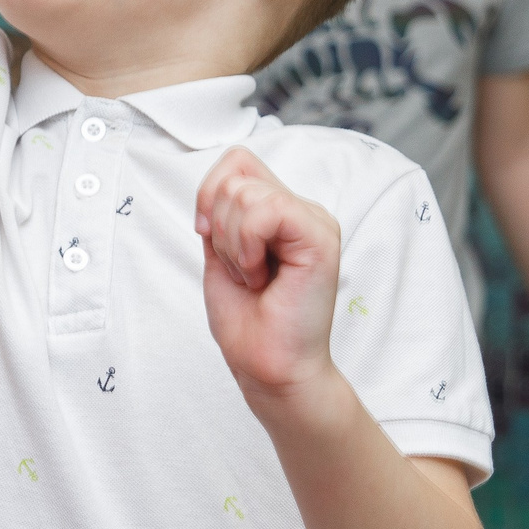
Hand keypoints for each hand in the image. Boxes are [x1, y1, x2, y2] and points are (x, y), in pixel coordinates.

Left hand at [196, 148, 341, 406]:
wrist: (269, 366)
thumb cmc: (247, 320)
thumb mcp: (221, 252)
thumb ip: (222, 213)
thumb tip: (216, 186)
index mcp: (281, 211)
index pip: (236, 162)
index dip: (208, 195)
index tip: (210, 240)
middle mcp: (302, 210)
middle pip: (235, 174)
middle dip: (218, 228)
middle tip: (242, 271)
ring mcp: (315, 221)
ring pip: (244, 193)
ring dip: (232, 245)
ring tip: (254, 278)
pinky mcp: (320, 236)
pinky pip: (266, 210)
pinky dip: (247, 246)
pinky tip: (261, 277)